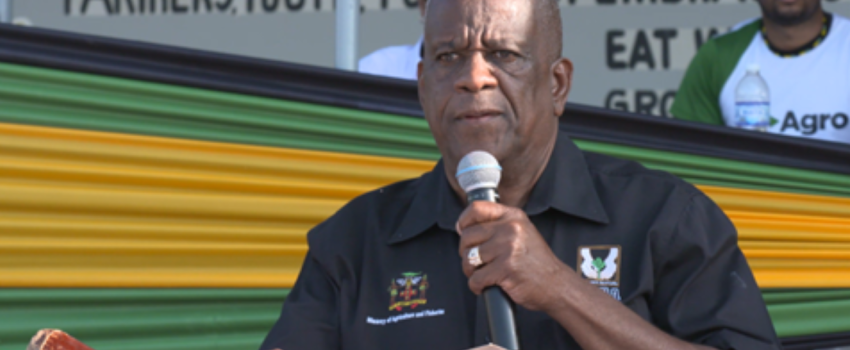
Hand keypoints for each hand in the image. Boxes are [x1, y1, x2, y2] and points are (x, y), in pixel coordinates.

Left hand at [457, 201, 572, 311]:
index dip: (464, 221)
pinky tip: (485, 286)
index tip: (462, 230)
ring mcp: (508, 248)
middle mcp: (511, 228)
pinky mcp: (505, 268)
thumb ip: (497, 225)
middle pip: (468, 235)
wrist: (556, 284)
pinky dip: (477, 286)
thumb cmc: (536, 262)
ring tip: (482, 274)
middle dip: (465, 252)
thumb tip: (463, 227)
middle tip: (474, 261)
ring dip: (470, 271)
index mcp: (513, 216)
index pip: (477, 209)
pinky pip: (476, 278)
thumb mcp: (522, 232)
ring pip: (469, 258)